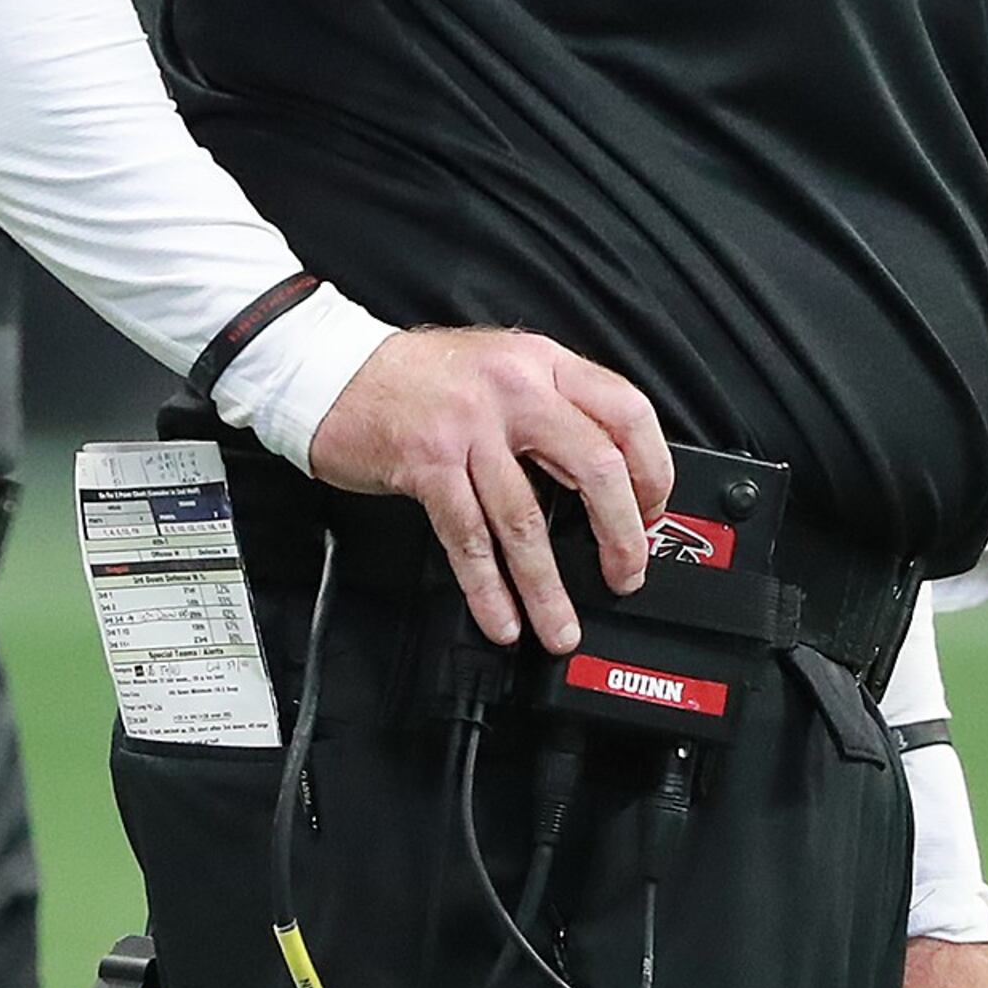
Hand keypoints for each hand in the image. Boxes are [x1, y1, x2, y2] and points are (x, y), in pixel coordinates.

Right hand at [305, 325, 671, 651]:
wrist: (334, 371)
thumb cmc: (420, 377)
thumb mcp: (502, 367)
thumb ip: (553, 405)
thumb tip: (610, 474)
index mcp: (543, 362)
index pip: (627, 411)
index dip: (652, 470)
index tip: (653, 513)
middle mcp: (514, 389)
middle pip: (595, 466)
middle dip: (620, 535)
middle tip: (626, 575)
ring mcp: (469, 427)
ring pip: (527, 518)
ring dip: (548, 585)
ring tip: (561, 625)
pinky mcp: (427, 464)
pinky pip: (469, 538)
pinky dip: (488, 589)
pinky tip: (501, 618)